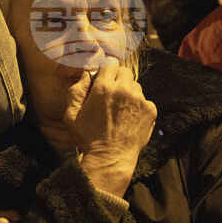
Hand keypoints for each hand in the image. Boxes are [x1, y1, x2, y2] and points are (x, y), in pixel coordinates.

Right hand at [63, 57, 156, 196]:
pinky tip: (128, 118)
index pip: (109, 64)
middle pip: (125, 72)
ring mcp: (140, 100)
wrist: (110, 158)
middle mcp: (124, 90)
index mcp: (104, 88)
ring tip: (119, 109)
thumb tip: (84, 73)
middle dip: (118, 79)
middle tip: (111, 94)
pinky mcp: (150, 110)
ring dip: (128, 92)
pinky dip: (138, 106)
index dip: (105, 71)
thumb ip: (75, 90)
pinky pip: (145, 100)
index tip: (103, 79)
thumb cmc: (88, 138)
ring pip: (135, 86)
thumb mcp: (71, 115)